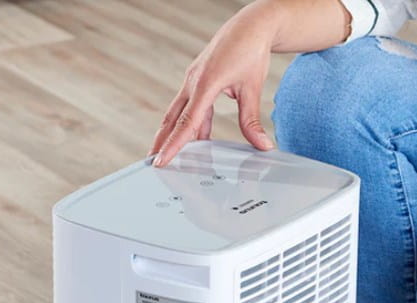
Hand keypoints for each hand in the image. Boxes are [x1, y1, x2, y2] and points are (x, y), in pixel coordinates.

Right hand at [149, 3, 275, 165]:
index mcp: (205, 83)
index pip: (187, 122)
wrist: (251, 26)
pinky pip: (189, 106)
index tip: (162, 159)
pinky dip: (189, 123)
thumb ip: (252, 121)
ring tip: (166, 153)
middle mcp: (194, 82)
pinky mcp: (198, 80)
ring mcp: (193, 80)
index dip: (174, 144)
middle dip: (162, 141)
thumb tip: (262, 145)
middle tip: (153, 162)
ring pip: (179, 113)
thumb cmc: (250, 51)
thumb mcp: (252, 89)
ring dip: (173, 133)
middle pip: (173, 118)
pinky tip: (193, 138)